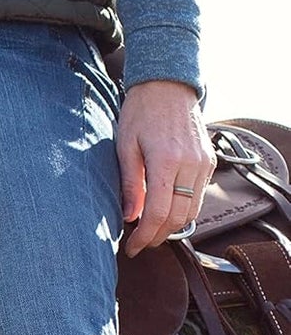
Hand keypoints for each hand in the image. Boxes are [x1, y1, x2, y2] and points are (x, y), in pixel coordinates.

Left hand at [117, 79, 213, 256]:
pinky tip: (164, 212)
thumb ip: (130, 184)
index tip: (131, 247)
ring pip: (192, 211)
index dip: (144, 236)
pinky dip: (182, 210)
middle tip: (138, 244)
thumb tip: (129, 217)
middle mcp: (191, 164)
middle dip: (157, 237)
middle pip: (178, 217)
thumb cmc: (140, 113)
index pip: (159, 213)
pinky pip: (198, 196)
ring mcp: (204, 163)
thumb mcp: (125, 148)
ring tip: (149, 231)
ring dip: (171, 227)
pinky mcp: (209, 161)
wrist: (168, 87)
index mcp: (167, 161)